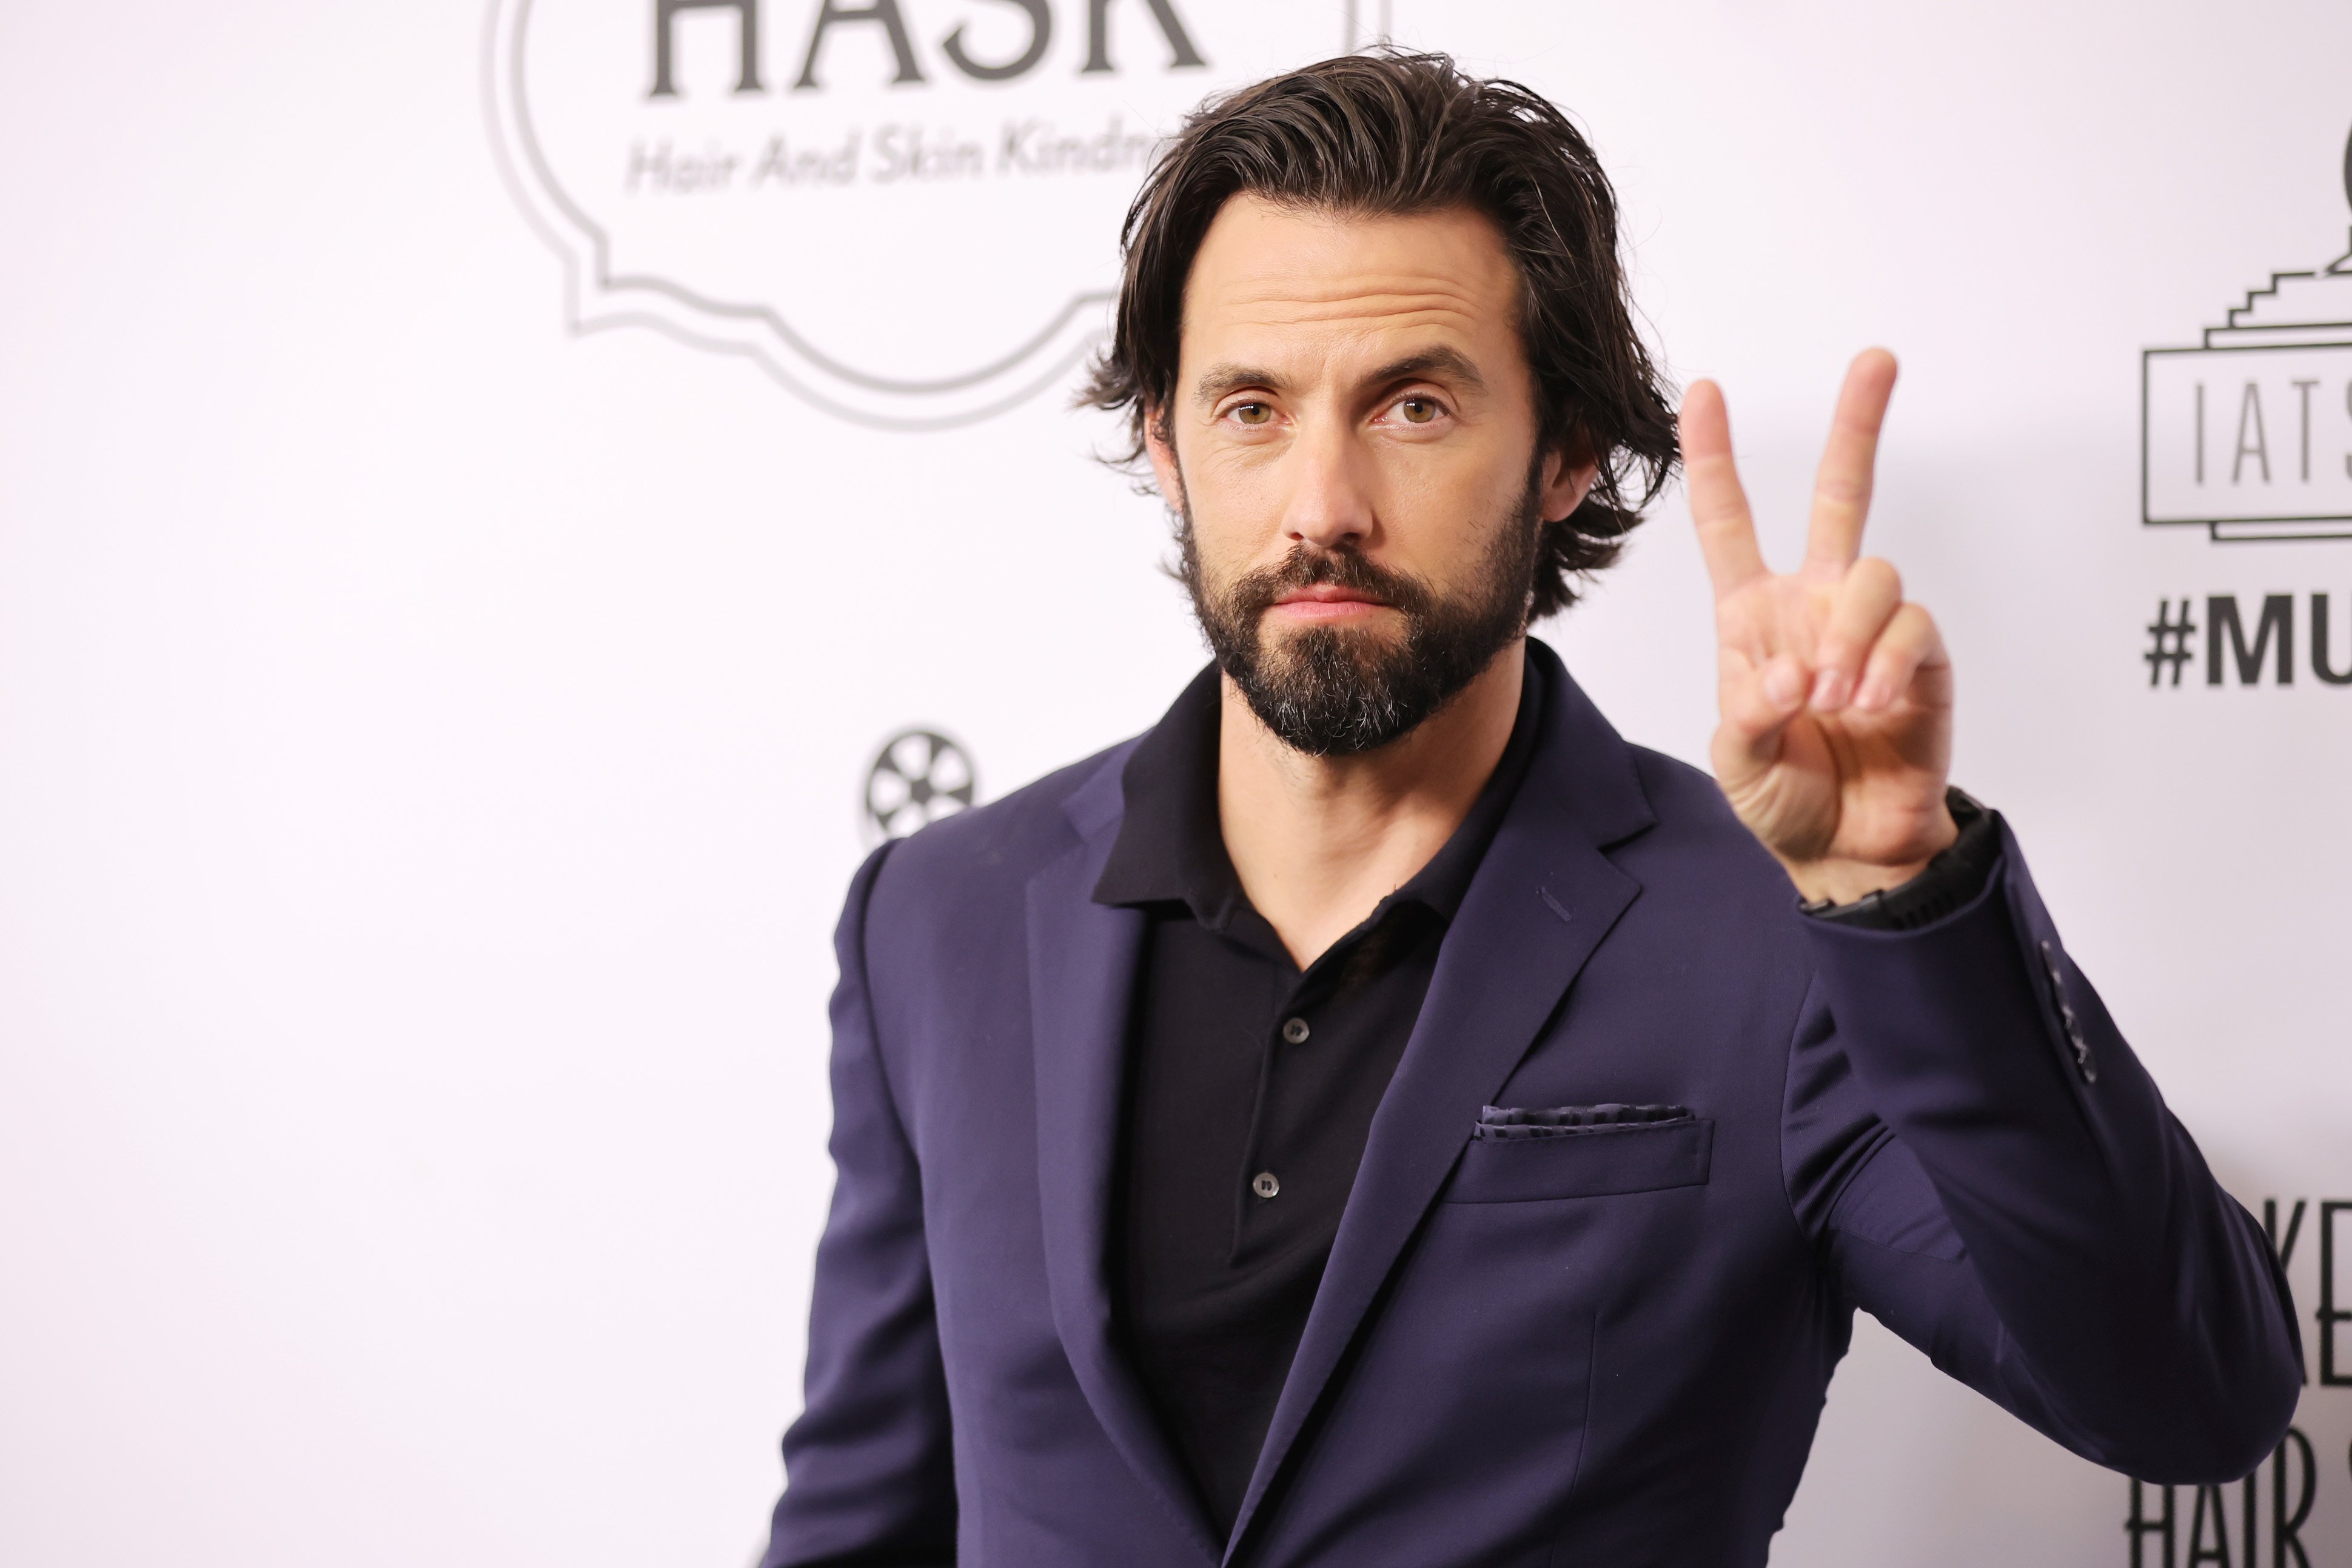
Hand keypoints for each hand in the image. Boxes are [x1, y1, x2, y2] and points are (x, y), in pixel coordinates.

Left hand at [1682, 349, 1955, 904]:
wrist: (1845, 847)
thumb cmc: (1783, 794)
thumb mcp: (1736, 758)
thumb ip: (1747, 711)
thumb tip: (1789, 675)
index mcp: (1754, 615)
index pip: (1730, 522)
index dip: (1714, 458)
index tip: (1701, 392)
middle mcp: (1816, 603)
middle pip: (1843, 495)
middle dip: (1859, 425)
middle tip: (1877, 360)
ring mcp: (1872, 626)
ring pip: (1874, 572)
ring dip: (1846, 636)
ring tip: (1831, 700)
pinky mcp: (1922, 658)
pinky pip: (1911, 629)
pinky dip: (1883, 667)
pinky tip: (1868, 705)